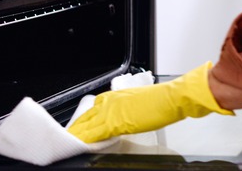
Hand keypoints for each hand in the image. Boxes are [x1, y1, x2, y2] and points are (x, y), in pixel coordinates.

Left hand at [67, 62, 233, 142]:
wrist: (172, 98)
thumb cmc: (164, 100)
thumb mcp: (142, 102)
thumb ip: (129, 110)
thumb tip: (126, 118)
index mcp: (117, 95)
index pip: (94, 108)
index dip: (85, 119)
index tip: (80, 125)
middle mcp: (111, 101)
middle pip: (86, 117)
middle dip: (77, 127)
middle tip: (69, 137)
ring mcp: (111, 112)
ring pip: (86, 126)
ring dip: (77, 135)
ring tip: (70, 143)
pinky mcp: (114, 123)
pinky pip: (93, 135)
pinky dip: (85, 140)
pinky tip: (79, 146)